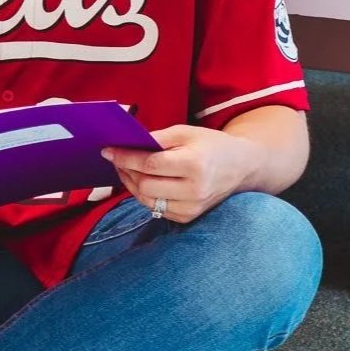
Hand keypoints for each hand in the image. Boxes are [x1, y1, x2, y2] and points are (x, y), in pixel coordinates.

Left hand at [102, 124, 254, 224]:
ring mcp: (192, 208)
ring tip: (125, 168)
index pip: (150, 164)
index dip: (126, 157)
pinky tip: (141, 181)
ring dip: (131, 184)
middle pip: (145, 185)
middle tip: (115, 158)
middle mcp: (194, 190)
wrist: (241, 167)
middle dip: (125, 171)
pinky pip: (156, 208)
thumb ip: (157, 138)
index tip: (108, 151)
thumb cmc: (211, 145)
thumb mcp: (186, 132)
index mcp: (194, 165)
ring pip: (147, 200)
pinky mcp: (188, 218)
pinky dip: (144, 195)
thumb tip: (126, 143)